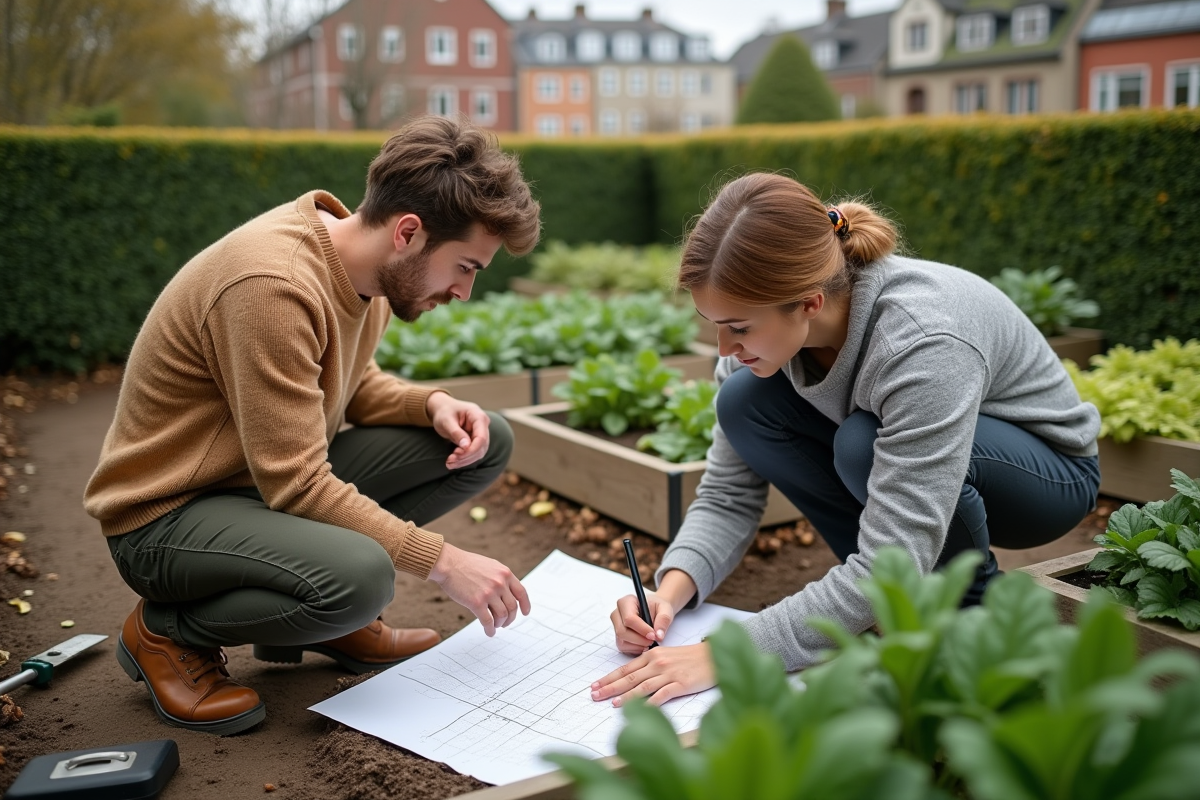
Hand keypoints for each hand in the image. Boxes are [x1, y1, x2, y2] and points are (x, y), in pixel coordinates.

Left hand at [426, 391, 489, 468]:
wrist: (443, 409)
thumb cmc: (444, 412)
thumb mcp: (446, 421)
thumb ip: (456, 433)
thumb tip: (466, 446)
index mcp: (478, 416)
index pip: (481, 437)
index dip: (472, 449)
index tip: (457, 455)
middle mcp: (483, 425)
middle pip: (481, 446)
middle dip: (466, 456)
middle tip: (449, 461)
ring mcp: (481, 433)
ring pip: (479, 452)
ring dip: (465, 460)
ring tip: (449, 462)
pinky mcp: (476, 440)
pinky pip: (474, 453)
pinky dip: (464, 459)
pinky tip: (453, 460)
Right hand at [429, 543, 530, 635]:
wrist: (448, 563)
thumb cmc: (466, 564)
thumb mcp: (490, 566)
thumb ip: (500, 577)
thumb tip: (507, 593)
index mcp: (505, 573)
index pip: (521, 593)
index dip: (525, 605)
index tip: (525, 613)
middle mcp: (500, 583)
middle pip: (512, 607)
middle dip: (510, 618)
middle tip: (505, 623)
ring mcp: (489, 593)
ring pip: (502, 615)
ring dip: (500, 624)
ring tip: (495, 626)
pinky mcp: (476, 602)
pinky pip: (488, 621)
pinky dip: (490, 629)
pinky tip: (489, 632)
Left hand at [590, 643, 715, 706]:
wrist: (713, 656)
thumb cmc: (690, 657)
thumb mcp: (667, 655)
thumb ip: (651, 664)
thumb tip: (633, 678)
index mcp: (652, 655)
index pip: (626, 668)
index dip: (609, 677)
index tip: (595, 685)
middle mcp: (657, 663)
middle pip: (630, 677)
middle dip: (610, 687)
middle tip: (595, 696)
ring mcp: (669, 674)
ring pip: (642, 687)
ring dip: (626, 696)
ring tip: (613, 704)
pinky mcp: (681, 684)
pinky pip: (662, 695)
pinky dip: (650, 703)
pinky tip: (641, 711)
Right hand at [611, 591, 676, 654]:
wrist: (654, 611)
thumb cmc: (658, 607)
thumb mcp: (665, 609)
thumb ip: (663, 620)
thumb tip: (658, 636)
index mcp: (626, 602)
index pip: (629, 618)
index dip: (641, 629)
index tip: (653, 635)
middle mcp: (617, 614)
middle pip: (622, 631)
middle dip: (639, 639)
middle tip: (653, 640)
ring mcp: (616, 626)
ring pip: (622, 641)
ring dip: (638, 645)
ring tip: (650, 642)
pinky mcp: (618, 637)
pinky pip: (623, 648)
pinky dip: (635, 649)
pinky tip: (645, 644)